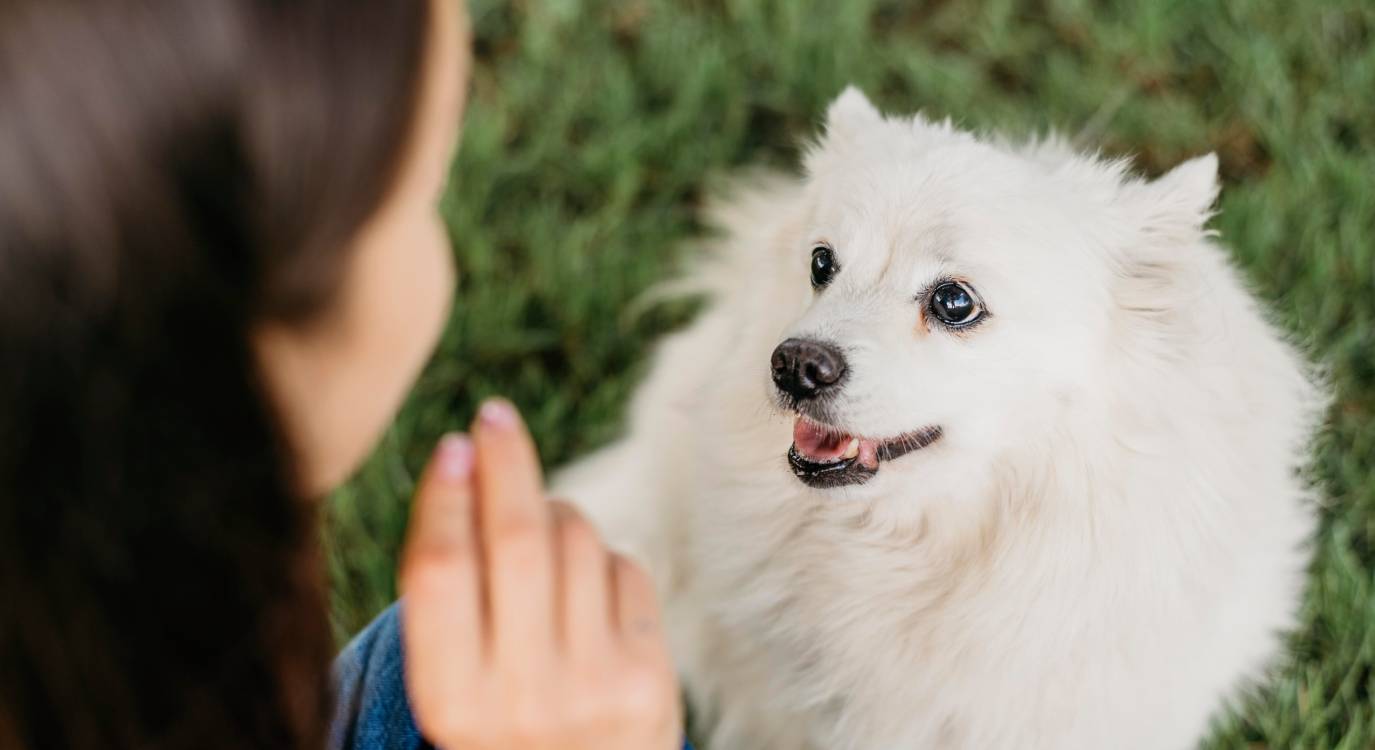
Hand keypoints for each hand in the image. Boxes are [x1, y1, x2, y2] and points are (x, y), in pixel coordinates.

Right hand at [400, 399, 681, 749]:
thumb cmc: (504, 718)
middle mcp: (519, 695)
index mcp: (449, 698)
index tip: (451, 446)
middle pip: (518, 540)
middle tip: (494, 418)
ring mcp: (592, 685)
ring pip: (577, 543)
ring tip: (541, 531)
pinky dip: (603, 558)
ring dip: (558, 512)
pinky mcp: (649, 677)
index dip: (444, 498)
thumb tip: (464, 461)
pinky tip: (586, 589)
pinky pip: (625, 569)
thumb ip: (452, 597)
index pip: (440, 572)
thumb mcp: (456, 682)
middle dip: (506, 464)